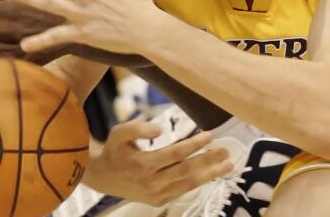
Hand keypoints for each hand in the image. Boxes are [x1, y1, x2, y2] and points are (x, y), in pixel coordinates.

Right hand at [84, 120, 232, 205]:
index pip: (176, 153)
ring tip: (227, 165)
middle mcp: (151, 182)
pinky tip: (210, 175)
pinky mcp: (159, 201)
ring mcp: (156, 194)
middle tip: (226, 151)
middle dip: (209, 160)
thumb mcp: (119, 133)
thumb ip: (138, 127)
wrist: (102, 176)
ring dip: (210, 174)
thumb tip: (159, 129)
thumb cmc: (114, 150)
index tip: (210, 135)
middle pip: (187, 170)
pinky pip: (183, 191)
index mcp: (143, 164)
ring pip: (188, 183)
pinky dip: (198, 183)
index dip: (195, 145)